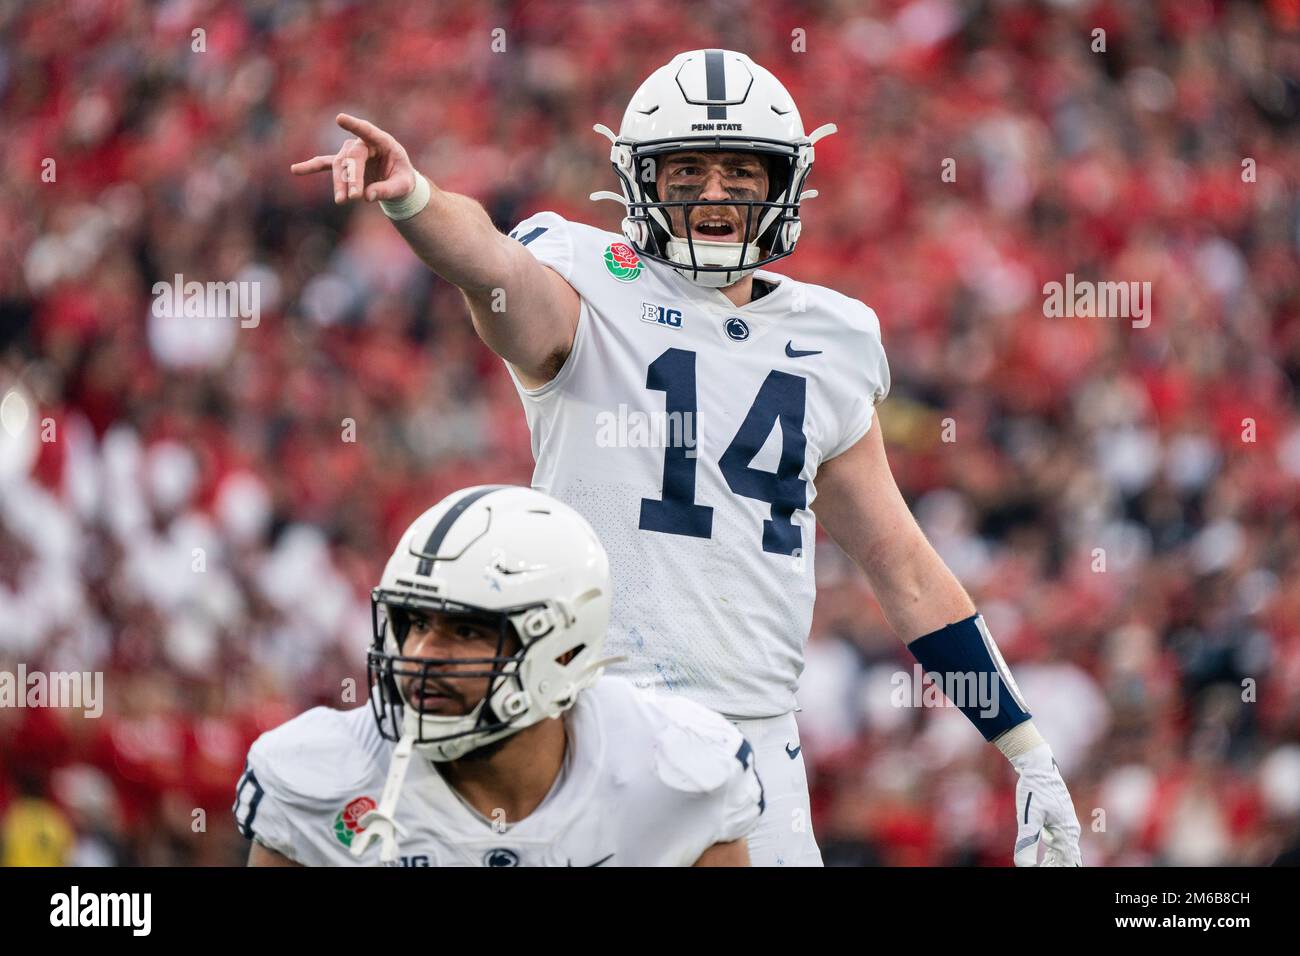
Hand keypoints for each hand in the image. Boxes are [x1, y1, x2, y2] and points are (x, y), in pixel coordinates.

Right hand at [291, 113, 418, 205]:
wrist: (396, 181)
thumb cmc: (402, 180)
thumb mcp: (403, 187)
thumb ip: (387, 190)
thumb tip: (367, 196)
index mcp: (383, 142)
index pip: (367, 131)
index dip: (354, 125)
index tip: (339, 119)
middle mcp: (364, 143)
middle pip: (352, 158)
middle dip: (352, 178)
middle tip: (354, 198)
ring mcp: (351, 152)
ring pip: (339, 165)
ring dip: (339, 183)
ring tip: (341, 201)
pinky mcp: (343, 163)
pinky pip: (324, 164)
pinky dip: (311, 167)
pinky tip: (295, 169)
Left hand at [1011, 743, 1082, 865]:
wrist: (1038, 765)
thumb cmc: (1034, 789)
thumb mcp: (1028, 817)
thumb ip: (1027, 842)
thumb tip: (1025, 866)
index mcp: (1066, 832)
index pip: (1068, 863)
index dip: (1060, 871)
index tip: (1048, 873)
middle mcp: (1070, 830)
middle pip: (1068, 859)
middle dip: (1057, 868)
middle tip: (1040, 870)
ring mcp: (1066, 825)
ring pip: (1064, 852)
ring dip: (1054, 864)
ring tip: (1043, 868)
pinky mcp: (1059, 821)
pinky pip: (1060, 844)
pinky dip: (1053, 855)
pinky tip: (1045, 860)